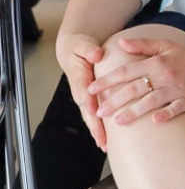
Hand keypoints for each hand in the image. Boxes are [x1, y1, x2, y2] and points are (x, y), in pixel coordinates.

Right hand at [56, 32, 106, 148]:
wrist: (74, 50)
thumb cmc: (80, 46)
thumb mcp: (83, 43)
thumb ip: (89, 48)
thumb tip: (96, 53)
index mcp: (79, 74)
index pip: (84, 89)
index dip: (89, 100)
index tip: (94, 111)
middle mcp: (80, 89)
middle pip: (86, 109)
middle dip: (94, 125)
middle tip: (102, 140)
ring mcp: (83, 96)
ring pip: (89, 116)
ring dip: (96, 130)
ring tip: (104, 145)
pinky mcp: (89, 99)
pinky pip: (93, 114)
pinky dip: (99, 127)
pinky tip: (106, 140)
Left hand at [86, 36, 184, 125]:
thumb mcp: (167, 46)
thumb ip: (143, 45)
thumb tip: (120, 42)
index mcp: (157, 62)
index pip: (127, 71)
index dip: (107, 80)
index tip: (91, 89)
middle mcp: (165, 75)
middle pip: (135, 88)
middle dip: (114, 100)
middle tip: (97, 112)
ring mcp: (178, 88)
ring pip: (152, 101)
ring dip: (133, 112)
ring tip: (117, 122)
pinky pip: (177, 108)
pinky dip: (166, 114)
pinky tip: (154, 122)